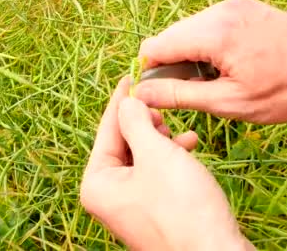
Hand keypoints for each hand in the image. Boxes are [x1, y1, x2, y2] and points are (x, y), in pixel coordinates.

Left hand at [80, 77, 253, 250]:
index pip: (106, 131)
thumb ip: (136, 122)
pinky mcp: (154, 210)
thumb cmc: (182, 206)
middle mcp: (108, 196)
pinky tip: (189, 146)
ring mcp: (130, 206)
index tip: (132, 77)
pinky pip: (155, 173)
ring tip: (180, 133)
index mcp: (96, 184)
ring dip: (161, 139)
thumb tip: (127, 101)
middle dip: (145, 123)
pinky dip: (170, 158)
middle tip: (163, 108)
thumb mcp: (156, 154)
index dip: (121, 102)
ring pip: (142, 157)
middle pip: (123, 143)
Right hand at [135, 0, 286, 123]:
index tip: (161, 94)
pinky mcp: (242, 6)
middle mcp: (219, 11)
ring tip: (215, 80)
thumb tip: (142, 94)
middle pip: (170, 37)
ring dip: (190, 56)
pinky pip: (207, 25)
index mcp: (213, 34)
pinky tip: (228, 65)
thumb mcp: (231, 102)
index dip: (150, 73)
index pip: (155, 46)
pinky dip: (207, 46)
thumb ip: (180, 95)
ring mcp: (232, 5)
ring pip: (188, 31)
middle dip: (171, 65)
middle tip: (194, 92)